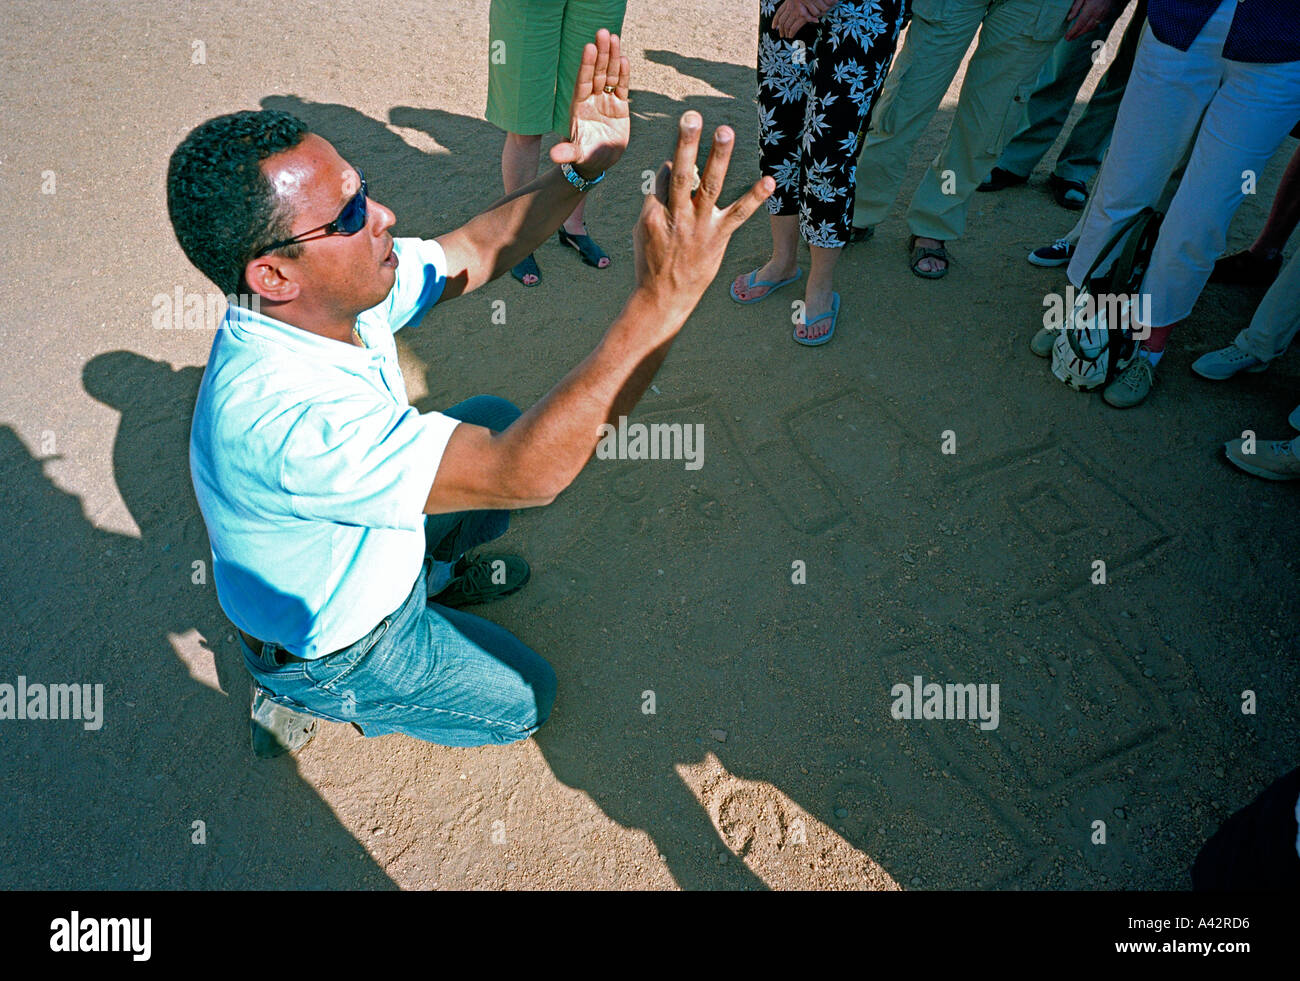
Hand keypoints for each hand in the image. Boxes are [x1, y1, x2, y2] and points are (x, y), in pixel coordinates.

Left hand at [550, 29, 630, 179]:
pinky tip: (624, 59)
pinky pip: (621, 86)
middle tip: (603, 32)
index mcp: (579, 106)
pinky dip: (623, 73)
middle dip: (600, 53)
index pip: (582, 82)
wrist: (599, 162)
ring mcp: (605, 100)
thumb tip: (555, 156)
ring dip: (612, 57)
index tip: (589, 47)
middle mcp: (591, 99)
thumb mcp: (577, 155)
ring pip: (609, 75)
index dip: (586, 65)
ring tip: (614, 38)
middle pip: (596, 72)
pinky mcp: (619, 105)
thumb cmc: (585, 156)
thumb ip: (567, 152)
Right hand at [633, 111, 773, 318]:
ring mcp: (699, 227)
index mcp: (653, 213)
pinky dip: (754, 198)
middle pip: (681, 175)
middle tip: (691, 116)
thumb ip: (656, 198)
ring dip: (718, 158)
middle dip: (686, 144)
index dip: (672, 167)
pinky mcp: (718, 238)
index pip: (665, 177)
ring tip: (725, 130)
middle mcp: (676, 217)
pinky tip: (769, 180)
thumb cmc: (651, 262)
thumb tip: (671, 166)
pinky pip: (738, 215)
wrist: (663, 299)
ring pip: (709, 187)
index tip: (676, 164)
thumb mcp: (643, 229)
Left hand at [772, 0, 822, 38]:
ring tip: (786, 36)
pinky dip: (792, 32)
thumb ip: (794, 6)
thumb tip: (789, 16)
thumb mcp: (801, 1)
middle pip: (782, 20)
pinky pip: (794, 27)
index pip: (779, 12)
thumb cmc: (811, 0)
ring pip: (787, 25)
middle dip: (780, 29)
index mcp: (790, 1)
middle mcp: (792, 6)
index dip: (775, 20)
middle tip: (780, 35)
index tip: (773, 27)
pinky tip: (791, 36)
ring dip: (785, 32)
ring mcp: (797, 11)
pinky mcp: (803, 16)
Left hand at [1064, 0, 1114, 40]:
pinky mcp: (1106, 14)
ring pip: (1092, 27)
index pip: (1079, 24)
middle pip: (1085, 28)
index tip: (1067, 37)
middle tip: (1069, 39)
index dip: (1073, 32)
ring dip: (1083, 33)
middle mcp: (1097, 14)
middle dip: (1077, 35)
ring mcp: (1102, 15)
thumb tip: (1069, 19)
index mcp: (1090, 9)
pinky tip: (1086, 29)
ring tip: (1076, 35)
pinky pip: (1097, 24)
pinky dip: (1090, 28)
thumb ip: (1076, 7)